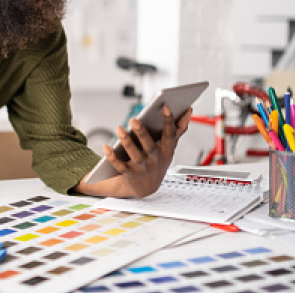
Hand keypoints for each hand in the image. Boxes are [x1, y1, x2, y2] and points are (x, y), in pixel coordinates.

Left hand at [76, 105, 191, 197]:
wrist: (147, 187)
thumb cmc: (158, 160)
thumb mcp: (170, 146)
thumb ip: (179, 128)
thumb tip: (189, 110)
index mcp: (166, 150)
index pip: (170, 134)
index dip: (169, 121)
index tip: (165, 106)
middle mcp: (155, 159)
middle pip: (149, 145)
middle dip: (142, 133)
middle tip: (134, 119)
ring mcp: (142, 167)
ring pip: (134, 155)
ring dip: (126, 142)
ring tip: (119, 128)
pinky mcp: (128, 173)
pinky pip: (119, 165)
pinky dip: (111, 156)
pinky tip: (105, 146)